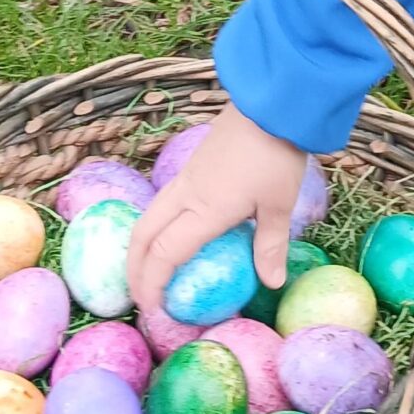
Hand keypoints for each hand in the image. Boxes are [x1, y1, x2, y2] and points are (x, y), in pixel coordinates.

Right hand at [126, 107, 307, 312]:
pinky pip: (163, 202)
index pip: (164, 254)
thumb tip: (271, 284)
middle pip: (142, 236)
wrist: (270, 103)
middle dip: (134, 269)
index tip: (152, 309)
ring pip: (149, 217)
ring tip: (148, 271)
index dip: (152, 284)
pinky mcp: (192, 166)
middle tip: (141, 297)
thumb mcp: (280, 205)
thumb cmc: (276, 155)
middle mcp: (186, 195)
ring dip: (141, 247)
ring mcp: (186, 178)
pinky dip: (155, 227)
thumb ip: (270, 245)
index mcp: (205, 210)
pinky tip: (170, 236)